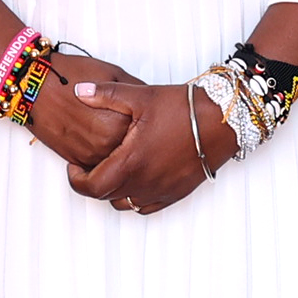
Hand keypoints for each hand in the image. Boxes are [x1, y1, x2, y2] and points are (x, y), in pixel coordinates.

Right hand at [16, 44, 136, 173]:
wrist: (33, 84)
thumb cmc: (69, 75)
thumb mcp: (113, 74)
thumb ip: (136, 91)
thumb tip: (151, 103)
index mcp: (122, 125)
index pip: (147, 133)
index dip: (147, 123)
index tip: (145, 118)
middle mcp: (107, 145)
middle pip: (132, 150)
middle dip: (133, 138)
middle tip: (128, 122)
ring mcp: (90, 155)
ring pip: (115, 161)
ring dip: (117, 149)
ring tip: (109, 126)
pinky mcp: (75, 160)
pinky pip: (96, 164)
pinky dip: (100, 153)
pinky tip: (95, 133)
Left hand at [68, 80, 211, 213]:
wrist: (223, 120)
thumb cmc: (185, 108)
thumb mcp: (140, 96)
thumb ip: (105, 94)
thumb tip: (79, 91)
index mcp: (131, 162)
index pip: (91, 186)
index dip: (75, 179)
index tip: (74, 166)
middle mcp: (145, 182)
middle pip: (106, 196)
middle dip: (92, 182)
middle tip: (88, 165)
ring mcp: (162, 190)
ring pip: (125, 204)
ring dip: (113, 191)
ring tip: (112, 169)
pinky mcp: (177, 192)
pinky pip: (147, 206)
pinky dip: (135, 197)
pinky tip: (136, 178)